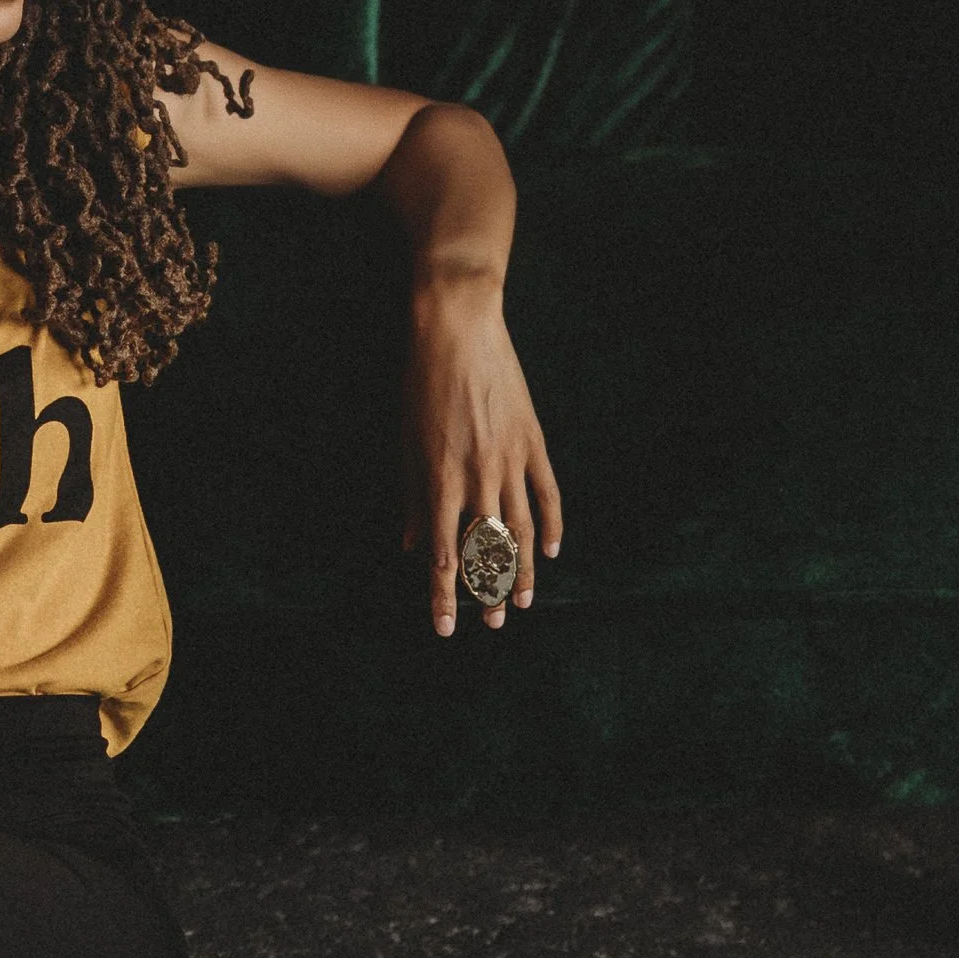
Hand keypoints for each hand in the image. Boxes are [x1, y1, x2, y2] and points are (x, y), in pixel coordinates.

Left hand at [400, 278, 563, 635]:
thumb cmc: (421, 385)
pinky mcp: (534, 442)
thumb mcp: (406, 443)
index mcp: (440, 481)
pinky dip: (552, 525)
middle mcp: (479, 478)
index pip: (443, 556)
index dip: (443, 596)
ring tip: (522, 601)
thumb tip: (412, 546)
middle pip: (487, 551)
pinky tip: (550, 550)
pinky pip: (548, 494)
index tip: (443, 627)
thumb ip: (412, 498)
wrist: (457, 331)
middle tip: (492, 622)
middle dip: (488, 591)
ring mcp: (511, 461)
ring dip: (522, 570)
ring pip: (521, 530)